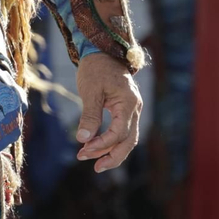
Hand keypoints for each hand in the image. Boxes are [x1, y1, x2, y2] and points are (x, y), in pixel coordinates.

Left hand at [74, 53, 142, 173]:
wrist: (102, 51)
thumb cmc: (95, 68)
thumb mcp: (90, 90)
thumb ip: (89, 115)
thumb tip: (83, 139)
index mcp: (128, 102)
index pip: (119, 132)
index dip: (102, 144)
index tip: (83, 149)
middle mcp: (135, 108)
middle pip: (129, 141)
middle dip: (111, 156)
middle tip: (93, 167)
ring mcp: (133, 110)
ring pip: (128, 139)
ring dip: (112, 152)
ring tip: (94, 162)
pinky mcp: (126, 110)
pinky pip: (123, 131)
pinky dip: (113, 142)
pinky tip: (98, 149)